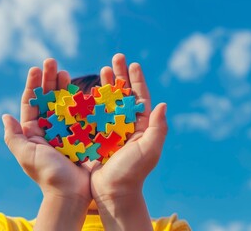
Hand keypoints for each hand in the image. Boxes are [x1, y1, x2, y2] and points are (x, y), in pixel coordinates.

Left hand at [2, 59, 90, 229]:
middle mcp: (49, 128)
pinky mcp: (81, 133)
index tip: (35, 68)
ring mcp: (66, 129)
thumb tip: (4, 116)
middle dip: (48, 80)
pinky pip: (80, 114)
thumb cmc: (46, 174)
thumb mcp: (26, 155)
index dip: (32, 85)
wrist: (70, 192)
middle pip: (48, 98)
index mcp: (33, 131)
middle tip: (52, 62)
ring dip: (64, 86)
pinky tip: (82, 88)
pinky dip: (81, 100)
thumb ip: (14, 136)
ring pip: (64, 102)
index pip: (31, 103)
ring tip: (65, 72)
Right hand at [90, 54, 167, 229]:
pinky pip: (94, 114)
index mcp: (141, 127)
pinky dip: (91, 101)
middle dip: (120, 76)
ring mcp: (111, 129)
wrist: (112, 193)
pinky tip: (88, 90)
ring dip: (106, 85)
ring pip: (108, 101)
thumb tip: (162, 104)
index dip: (137, 80)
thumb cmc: (132, 173)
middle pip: (124, 94)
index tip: (134, 64)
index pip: (141, 98)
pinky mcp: (97, 136)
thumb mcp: (149, 150)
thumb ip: (158, 128)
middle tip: (116, 58)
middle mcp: (127, 125)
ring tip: (102, 69)